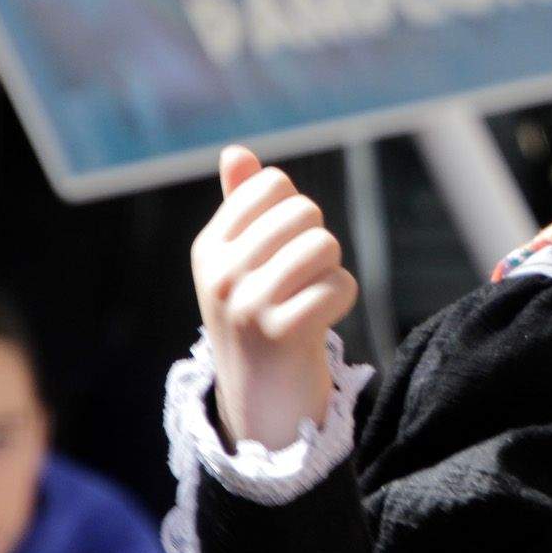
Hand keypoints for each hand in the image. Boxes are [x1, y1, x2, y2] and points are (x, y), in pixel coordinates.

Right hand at [192, 146, 358, 450]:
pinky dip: (341, 300)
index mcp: (210, 248)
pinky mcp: (281, 333)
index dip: (296, 211)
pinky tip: (319, 323)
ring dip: (330, 272)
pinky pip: (340, 285)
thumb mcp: (240, 263)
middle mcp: (220, 274)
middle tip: (299, 282)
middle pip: (304, 211)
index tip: (281, 252)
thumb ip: (240, 206)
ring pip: (325, 245)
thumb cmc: (258, 319)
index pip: (272, 184)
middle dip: (317, 242)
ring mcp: (247, 305)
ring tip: (307, 301)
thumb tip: (236, 151)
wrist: (262, 401)